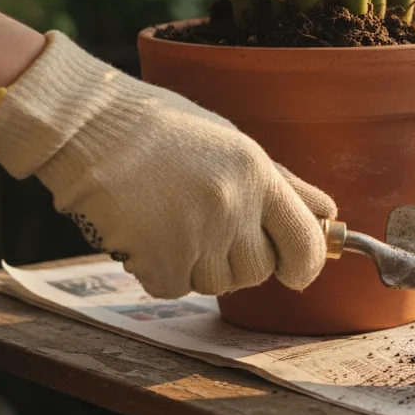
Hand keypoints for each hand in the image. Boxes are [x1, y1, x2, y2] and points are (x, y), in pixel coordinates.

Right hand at [0, 33, 336, 298]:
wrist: (87, 126)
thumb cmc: (160, 130)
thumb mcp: (232, 143)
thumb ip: (283, 183)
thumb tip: (327, 213)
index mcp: (256, 173)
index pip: (305, 240)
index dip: (305, 264)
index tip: (297, 272)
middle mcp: (232, 206)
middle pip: (259, 271)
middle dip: (241, 262)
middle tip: (210, 232)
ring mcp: (195, 235)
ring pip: (217, 284)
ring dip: (199, 266)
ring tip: (172, 223)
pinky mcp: (158, 259)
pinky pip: (175, 288)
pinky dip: (162, 272)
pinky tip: (147, 235)